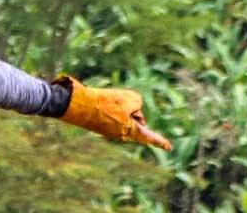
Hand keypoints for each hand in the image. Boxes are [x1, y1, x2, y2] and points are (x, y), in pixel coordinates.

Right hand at [52, 75, 171, 150]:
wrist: (76, 104)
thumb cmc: (105, 103)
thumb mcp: (130, 99)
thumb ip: (137, 103)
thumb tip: (129, 108)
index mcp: (129, 131)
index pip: (148, 136)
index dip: (159, 141)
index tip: (169, 148)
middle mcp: (120, 133)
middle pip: (135, 117)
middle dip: (132, 108)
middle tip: (117, 104)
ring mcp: (109, 128)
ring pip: (124, 111)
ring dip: (119, 103)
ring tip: (106, 102)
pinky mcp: (100, 121)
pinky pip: (112, 110)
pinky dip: (110, 103)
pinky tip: (100, 102)